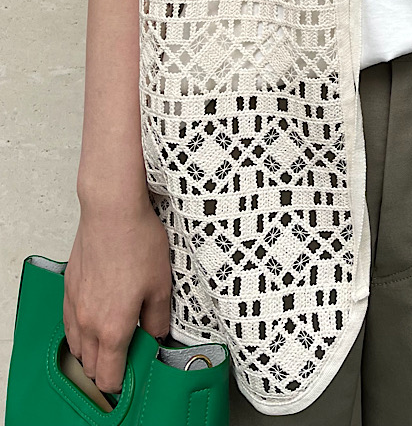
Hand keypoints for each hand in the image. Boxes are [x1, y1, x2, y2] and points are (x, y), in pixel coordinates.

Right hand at [63, 192, 171, 395]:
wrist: (112, 211)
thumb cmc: (137, 243)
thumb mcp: (160, 284)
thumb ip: (157, 318)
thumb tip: (156, 335)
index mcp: (112, 329)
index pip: (110, 377)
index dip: (123, 381)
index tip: (136, 370)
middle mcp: (88, 323)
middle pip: (91, 366)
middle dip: (108, 367)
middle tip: (130, 351)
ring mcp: (74, 306)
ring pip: (77, 346)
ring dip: (93, 350)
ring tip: (115, 334)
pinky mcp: (69, 289)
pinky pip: (70, 323)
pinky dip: (82, 330)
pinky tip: (98, 315)